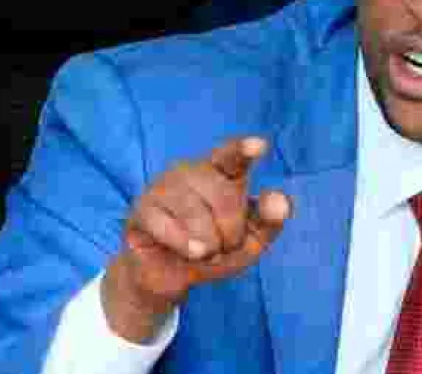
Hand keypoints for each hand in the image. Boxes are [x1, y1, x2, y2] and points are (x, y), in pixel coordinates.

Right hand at [102, 137, 290, 342]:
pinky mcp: (141, 208)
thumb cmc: (215, 249)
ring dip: (209, 246)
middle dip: (232, 233)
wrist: (170, 276)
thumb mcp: (252, 240)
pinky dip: (184, 247)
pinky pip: (169, 229)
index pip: (233, 156)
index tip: (259, 145)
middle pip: (225, 198)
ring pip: (197, 216)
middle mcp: (191, 170)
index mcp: (222, 170)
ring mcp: (163, 186)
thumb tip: (280, 200)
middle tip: (222, 246)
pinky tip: (186, 252)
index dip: (244, 150)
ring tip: (203, 251)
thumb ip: (271, 220)